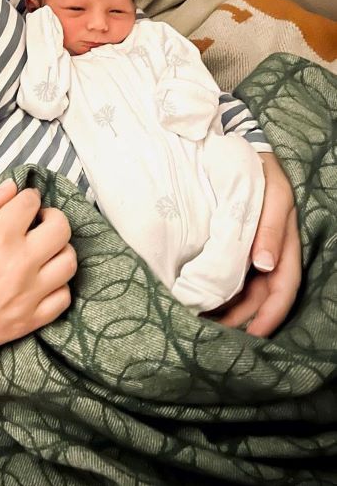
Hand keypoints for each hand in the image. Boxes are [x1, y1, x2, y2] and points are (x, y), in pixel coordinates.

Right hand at [0, 180, 76, 364]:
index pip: (30, 203)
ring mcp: (28, 295)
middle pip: (61, 229)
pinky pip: (63, 297)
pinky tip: (41, 278)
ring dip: (59, 248)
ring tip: (42, 248)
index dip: (26, 197)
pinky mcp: (29, 321)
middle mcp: (20, 265)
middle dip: (51, 216)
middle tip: (37, 221)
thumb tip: (12, 188)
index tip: (20, 203)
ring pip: (69, 262)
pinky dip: (58, 284)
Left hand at [214, 152, 300, 336]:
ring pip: (244, 289)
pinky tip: (200, 296)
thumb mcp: (273, 195)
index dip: (271, 315)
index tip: (252, 335)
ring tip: (203, 323)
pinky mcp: (233, 243)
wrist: (239, 149)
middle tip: (215, 336)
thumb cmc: (260, 172)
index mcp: (284, 244)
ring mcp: (251, 250)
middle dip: (243, 319)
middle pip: (261, 296)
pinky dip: (218, 288)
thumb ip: (271, 228)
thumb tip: (265, 265)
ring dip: (229, 308)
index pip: (283, 288)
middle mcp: (269, 252)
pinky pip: (229, 273)